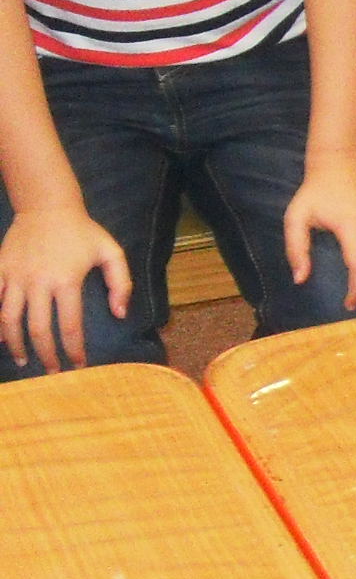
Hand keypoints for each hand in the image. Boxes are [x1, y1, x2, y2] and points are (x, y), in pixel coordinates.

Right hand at [0, 205, 128, 371]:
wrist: (47, 206)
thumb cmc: (83, 232)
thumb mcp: (111, 252)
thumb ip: (121, 283)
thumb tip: (120, 314)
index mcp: (66, 280)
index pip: (69, 324)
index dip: (73, 349)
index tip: (78, 366)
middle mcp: (38, 282)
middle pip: (37, 328)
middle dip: (45, 353)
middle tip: (51, 371)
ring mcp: (15, 276)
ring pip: (9, 318)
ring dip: (14, 343)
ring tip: (22, 360)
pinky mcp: (0, 269)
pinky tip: (0, 338)